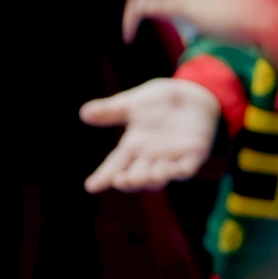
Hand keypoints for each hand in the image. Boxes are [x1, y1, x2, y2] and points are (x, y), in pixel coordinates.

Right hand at [81, 77, 223, 190]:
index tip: (91, 186)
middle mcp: (150, 157)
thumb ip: (111, 110)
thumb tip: (84, 113)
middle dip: (128, 181)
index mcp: (133, 146)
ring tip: (140, 177)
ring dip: (150, 178)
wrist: (193, 92)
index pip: (115, 165)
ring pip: (158, 177)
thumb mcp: (133, 103)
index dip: (103, 176)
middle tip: (120, 179)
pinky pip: (185, 169)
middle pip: (135, 176)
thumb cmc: (160, 100)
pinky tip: (172, 170)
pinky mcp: (193, 155)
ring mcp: (171, 158)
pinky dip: (179, 171)